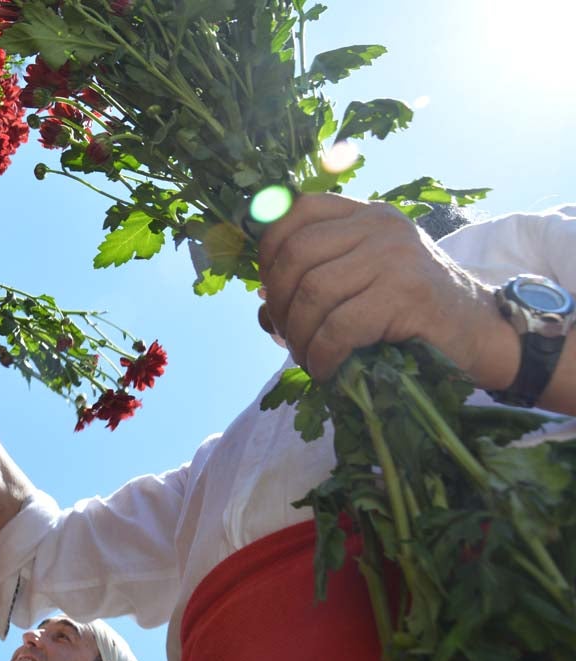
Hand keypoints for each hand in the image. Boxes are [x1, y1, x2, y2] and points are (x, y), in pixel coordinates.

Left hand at [257, 193, 506, 382]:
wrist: (480, 336)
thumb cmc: (412, 314)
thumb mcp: (364, 279)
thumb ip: (319, 275)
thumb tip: (260, 303)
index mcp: (366, 214)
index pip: (297, 210)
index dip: (269, 250)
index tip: (268, 289)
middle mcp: (380, 225)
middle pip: (296, 254)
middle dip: (278, 302)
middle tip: (285, 335)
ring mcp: (395, 257)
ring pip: (313, 292)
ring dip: (298, 334)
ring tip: (305, 356)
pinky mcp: (407, 296)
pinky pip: (339, 327)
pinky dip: (322, 354)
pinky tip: (326, 369)